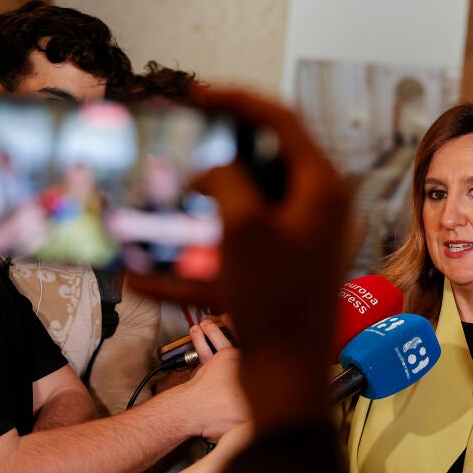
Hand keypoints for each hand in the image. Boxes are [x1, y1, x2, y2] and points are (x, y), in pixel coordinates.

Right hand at [128, 86, 353, 432]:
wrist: (288, 378)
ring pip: (250, 202)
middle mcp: (320, 209)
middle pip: (268, 160)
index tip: (198, 94)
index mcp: (323, 188)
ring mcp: (303, 241)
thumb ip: (226, 178)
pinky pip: (240, 248)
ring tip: (173, 192)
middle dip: (223, 150)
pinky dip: (203, 254)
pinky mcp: (284, 270)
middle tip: (186, 139)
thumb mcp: (242, 227)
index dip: (238, 99)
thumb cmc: (274, 301)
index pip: (283, 121)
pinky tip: (149, 274)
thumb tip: (213, 164)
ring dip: (210, 198)